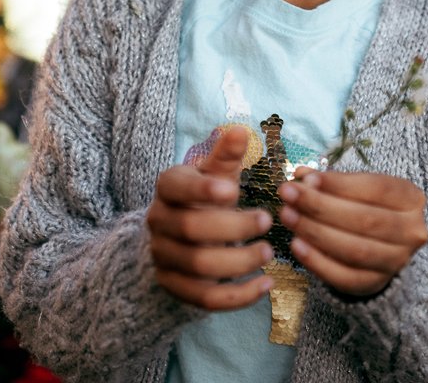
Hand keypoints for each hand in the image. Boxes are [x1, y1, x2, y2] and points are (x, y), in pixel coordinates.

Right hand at [147, 125, 274, 309]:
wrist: (178, 233)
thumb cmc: (206, 195)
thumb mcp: (215, 173)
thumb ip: (226, 155)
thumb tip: (240, 129)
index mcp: (168, 187)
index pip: (177, 187)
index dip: (202, 190)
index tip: (234, 191)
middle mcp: (159, 221)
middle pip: (192, 229)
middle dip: (233, 227)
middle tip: (268, 221)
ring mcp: (164, 256)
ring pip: (200, 266)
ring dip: (239, 262)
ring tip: (268, 253)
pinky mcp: (175, 286)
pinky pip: (205, 298)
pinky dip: (238, 296)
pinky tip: (265, 285)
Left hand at [278, 169, 427, 297]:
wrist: (382, 247)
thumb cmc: (366, 208)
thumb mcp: (356, 189)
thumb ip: (331, 182)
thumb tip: (301, 175)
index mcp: (411, 199)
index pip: (376, 188)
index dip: (339, 184)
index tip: (305, 178)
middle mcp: (411, 231)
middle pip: (364, 220)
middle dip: (321, 206)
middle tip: (288, 195)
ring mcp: (397, 261)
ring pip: (355, 250)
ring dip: (315, 232)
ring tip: (287, 215)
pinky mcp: (376, 284)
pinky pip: (344, 277)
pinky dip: (318, 261)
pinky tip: (296, 244)